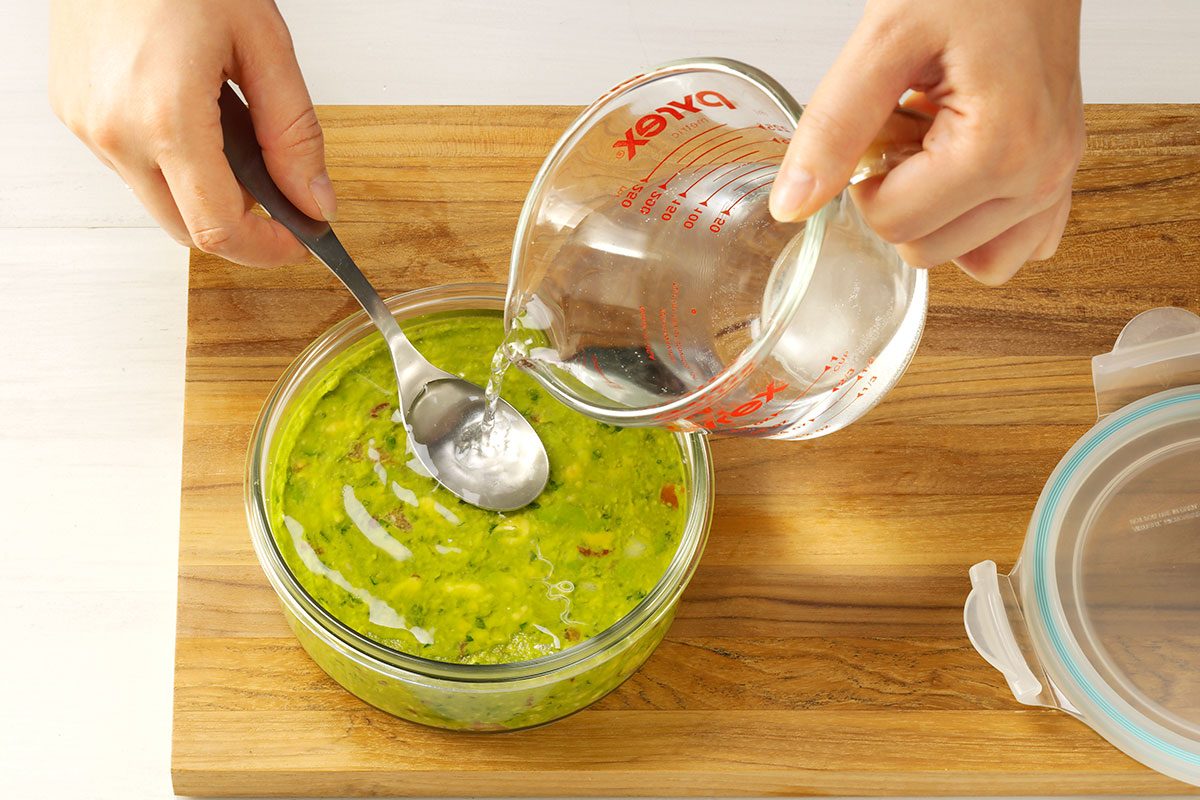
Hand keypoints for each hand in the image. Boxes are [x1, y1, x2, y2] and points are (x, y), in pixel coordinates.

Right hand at [50, 0, 333, 266]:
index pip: (219, 230)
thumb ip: (294, 133)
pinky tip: (190, 115)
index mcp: (165, 118)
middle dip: (239, 227)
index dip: (266, 250)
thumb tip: (314, 200)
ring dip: (202, 191)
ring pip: (158, 200)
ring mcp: (86, 124)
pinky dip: (169, 162)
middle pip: (186, 230)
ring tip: (230, 131)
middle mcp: (113, 131)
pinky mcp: (72, 112)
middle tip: (278, 196)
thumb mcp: (263, 44)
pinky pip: (130, 166)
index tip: (297, 242)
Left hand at [769, 0, 1084, 285]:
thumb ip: (833, 127)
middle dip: (897, 196)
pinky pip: (1012, 246)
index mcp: (1001, 149)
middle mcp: (1038, 175)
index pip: (893, 224)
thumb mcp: (883, 41)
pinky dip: (976, 225)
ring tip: (934, 143)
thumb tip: (792, 205)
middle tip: (907, 125)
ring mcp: (1055, 181)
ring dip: (935, 213)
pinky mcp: (1058, 177)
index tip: (878, 126)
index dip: (863, 181)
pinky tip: (960, 169)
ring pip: (965, 259)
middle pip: (925, 249)